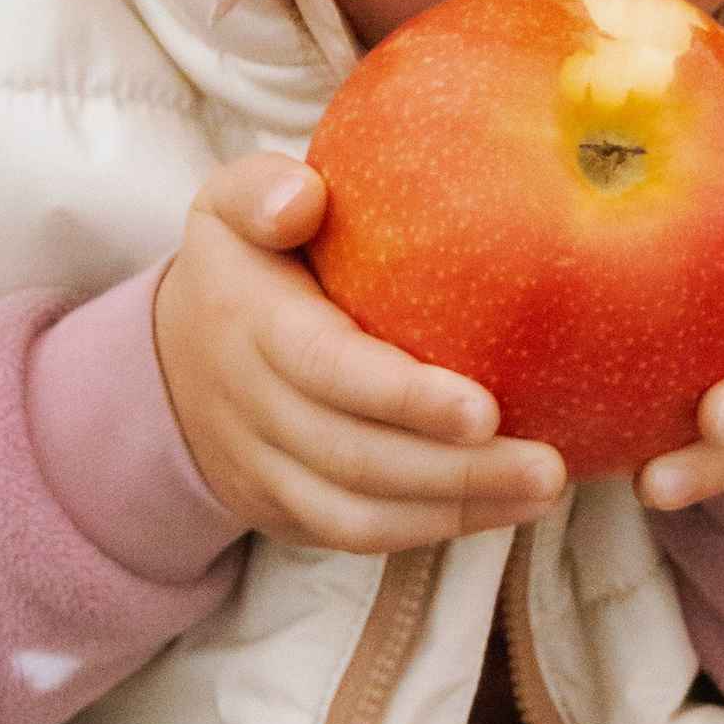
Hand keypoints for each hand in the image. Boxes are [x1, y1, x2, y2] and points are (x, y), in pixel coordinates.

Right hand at [154, 155, 564, 552]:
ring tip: (544, 489)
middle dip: (454, 471)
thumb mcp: (235, 207)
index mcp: (250, 326)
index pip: (325, 369)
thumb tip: (305, 197)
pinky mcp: (287, 513)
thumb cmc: (243, 267)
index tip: (484, 408)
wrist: (176, 363)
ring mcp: (266, 472)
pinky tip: (509, 507)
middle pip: (355, 458)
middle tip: (547, 465)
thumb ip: (263, 188)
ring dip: (457, 511)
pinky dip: (435, 529)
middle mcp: (252, 409)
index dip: (401, 398)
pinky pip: (359, 535)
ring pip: (359, 515)